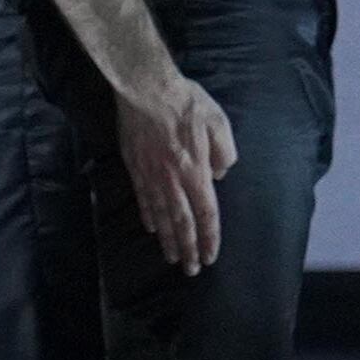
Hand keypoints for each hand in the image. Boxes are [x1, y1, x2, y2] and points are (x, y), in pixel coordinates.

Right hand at [117, 72, 236, 273]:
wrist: (145, 89)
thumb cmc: (186, 103)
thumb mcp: (219, 124)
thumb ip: (225, 153)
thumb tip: (220, 174)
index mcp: (195, 172)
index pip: (206, 214)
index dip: (209, 238)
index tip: (210, 257)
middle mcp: (172, 180)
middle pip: (182, 223)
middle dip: (188, 249)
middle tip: (191, 270)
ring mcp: (150, 176)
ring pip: (161, 217)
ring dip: (168, 240)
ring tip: (173, 258)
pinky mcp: (134, 167)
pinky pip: (142, 199)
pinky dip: (148, 218)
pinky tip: (152, 229)